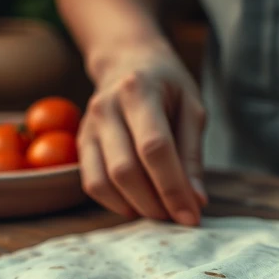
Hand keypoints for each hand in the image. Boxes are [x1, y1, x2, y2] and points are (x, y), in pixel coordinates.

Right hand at [78, 41, 206, 224]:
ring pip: (105, 181)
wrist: (127, 60)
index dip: (173, 187)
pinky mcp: (81, 142)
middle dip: (156, 202)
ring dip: (136, 206)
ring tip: (162, 212)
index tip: (192, 215)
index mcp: (139, 90)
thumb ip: (192, 155)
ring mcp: (89, 125)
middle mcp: (107, 107)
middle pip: (126, 169)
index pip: (155, 148)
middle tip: (179, 217)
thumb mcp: (192, 109)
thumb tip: (196, 201)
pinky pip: (92, 183)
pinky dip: (115, 203)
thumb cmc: (167, 85)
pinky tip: (138, 204)